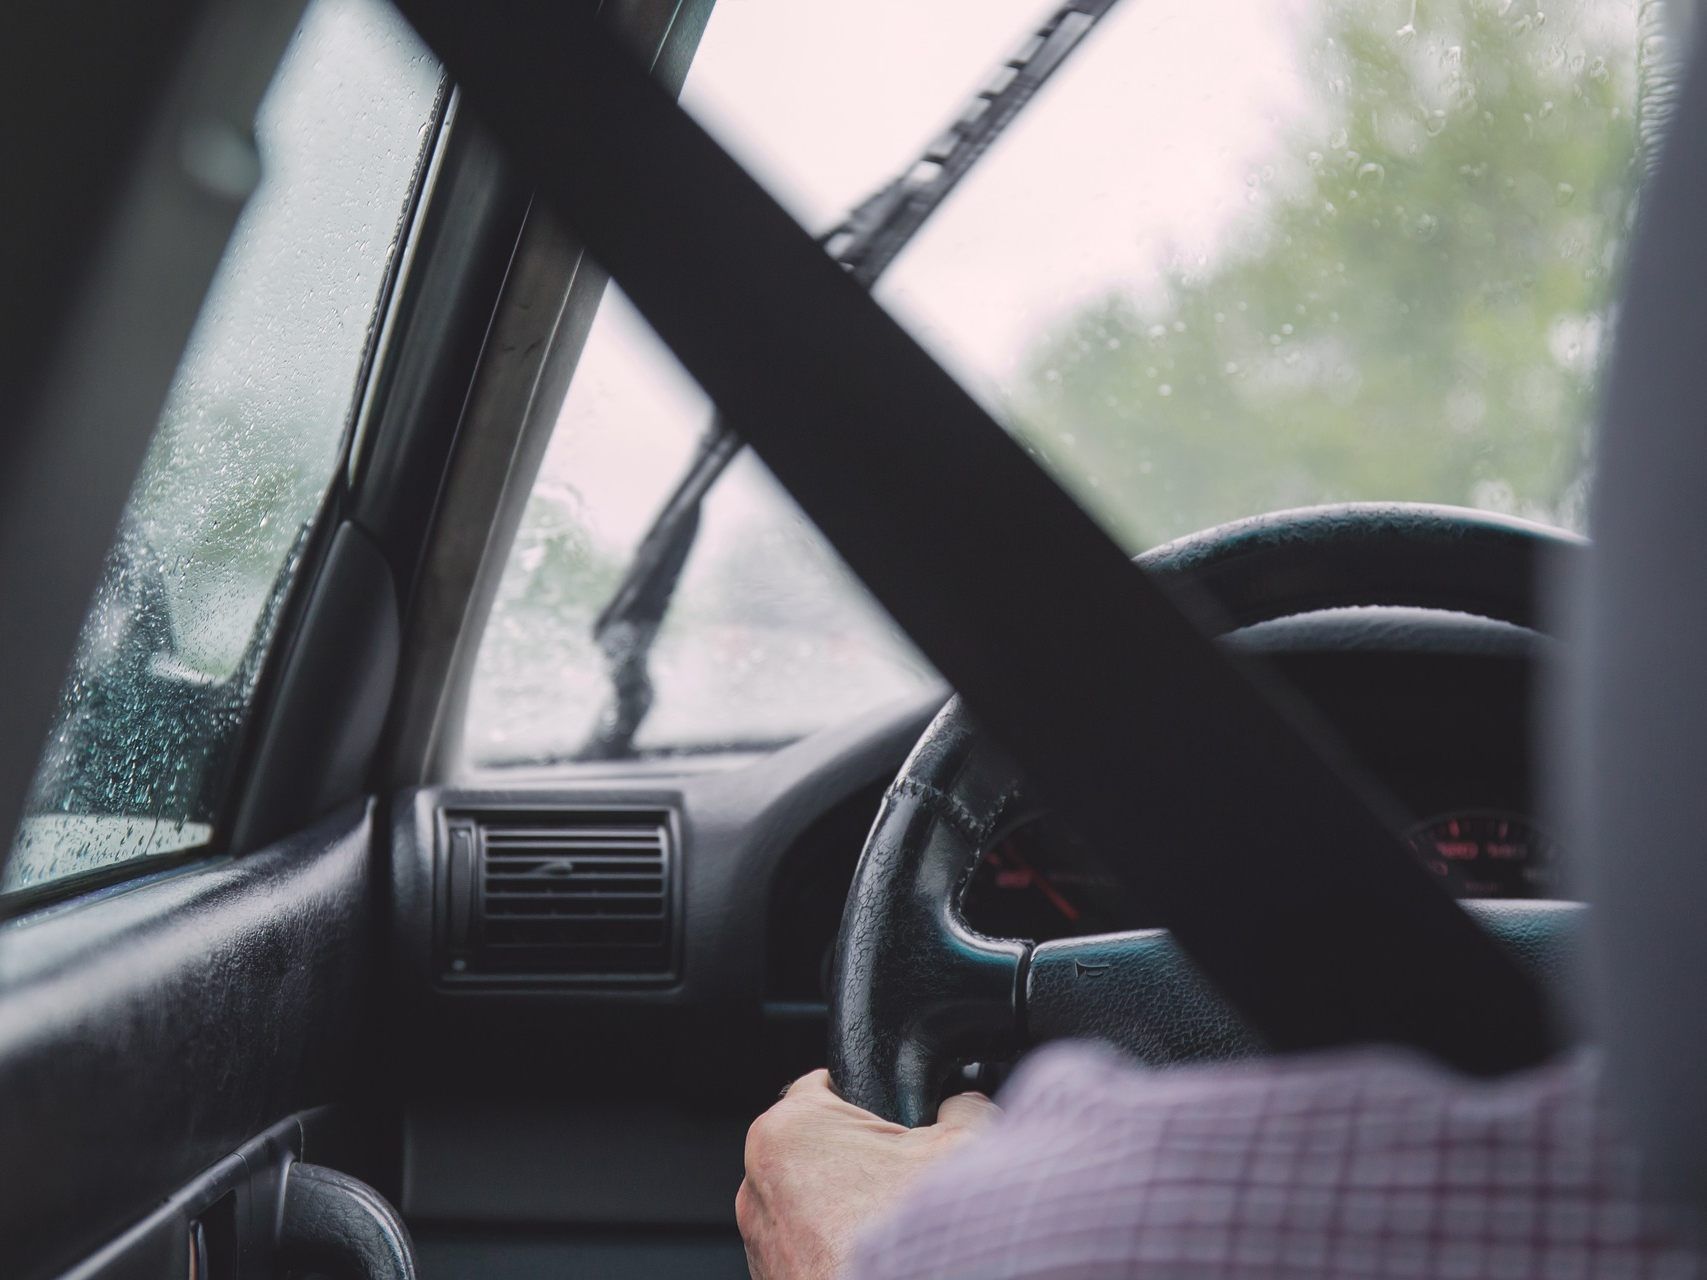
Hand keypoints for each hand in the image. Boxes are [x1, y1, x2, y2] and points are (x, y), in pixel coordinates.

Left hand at [736, 1069, 998, 1279]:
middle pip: (820, 1147)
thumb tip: (963, 1102)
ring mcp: (758, 1238)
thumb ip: (961, 1108)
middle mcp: (758, 1181)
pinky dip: (837, 1248)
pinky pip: (806, 1245)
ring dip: (848, 1208)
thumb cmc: (912, 1239)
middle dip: (863, 1158)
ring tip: (895, 1225)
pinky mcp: (770, 1276)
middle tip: (907, 1180)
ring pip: (811, 1200)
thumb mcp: (962, 1147)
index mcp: (790, 1129)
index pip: (826, 1084)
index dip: (872, 1098)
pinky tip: (878, 1260)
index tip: (899, 1119)